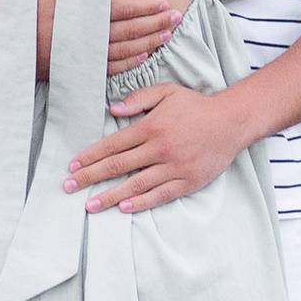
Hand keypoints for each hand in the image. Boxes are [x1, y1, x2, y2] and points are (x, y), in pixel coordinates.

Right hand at [33, 0, 180, 80]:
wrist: (3, 45)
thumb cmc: (24, 10)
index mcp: (78, 12)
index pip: (120, 9)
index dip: (143, 7)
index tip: (162, 3)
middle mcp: (84, 36)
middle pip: (128, 30)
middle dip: (154, 23)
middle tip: (176, 18)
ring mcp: (82, 56)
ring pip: (123, 51)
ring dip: (148, 43)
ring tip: (166, 36)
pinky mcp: (78, 70)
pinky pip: (110, 69)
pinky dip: (129, 64)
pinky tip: (144, 56)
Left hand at [66, 78, 241, 213]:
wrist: (231, 121)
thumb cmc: (196, 106)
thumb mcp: (167, 92)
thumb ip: (139, 99)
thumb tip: (113, 110)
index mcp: (151, 126)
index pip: (113, 144)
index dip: (90, 156)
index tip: (73, 166)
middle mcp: (159, 148)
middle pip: (118, 166)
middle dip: (90, 178)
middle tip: (69, 188)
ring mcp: (174, 167)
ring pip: (135, 185)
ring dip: (110, 196)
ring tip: (90, 206)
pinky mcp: (187, 181)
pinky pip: (160, 195)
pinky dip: (141, 203)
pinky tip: (124, 208)